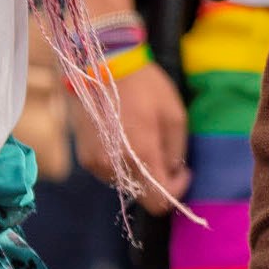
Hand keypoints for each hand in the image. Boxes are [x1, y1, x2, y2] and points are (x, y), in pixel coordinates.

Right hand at [75, 59, 188, 212]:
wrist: (102, 66)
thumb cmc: (145, 87)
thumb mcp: (174, 114)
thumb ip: (175, 150)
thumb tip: (172, 171)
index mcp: (140, 157)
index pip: (158, 202)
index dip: (175, 191)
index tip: (183, 171)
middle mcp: (114, 167)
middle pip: (142, 193)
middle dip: (159, 178)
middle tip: (165, 150)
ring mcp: (95, 163)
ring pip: (126, 182)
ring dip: (139, 170)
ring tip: (143, 137)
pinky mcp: (84, 157)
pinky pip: (109, 170)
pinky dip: (122, 162)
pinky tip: (125, 137)